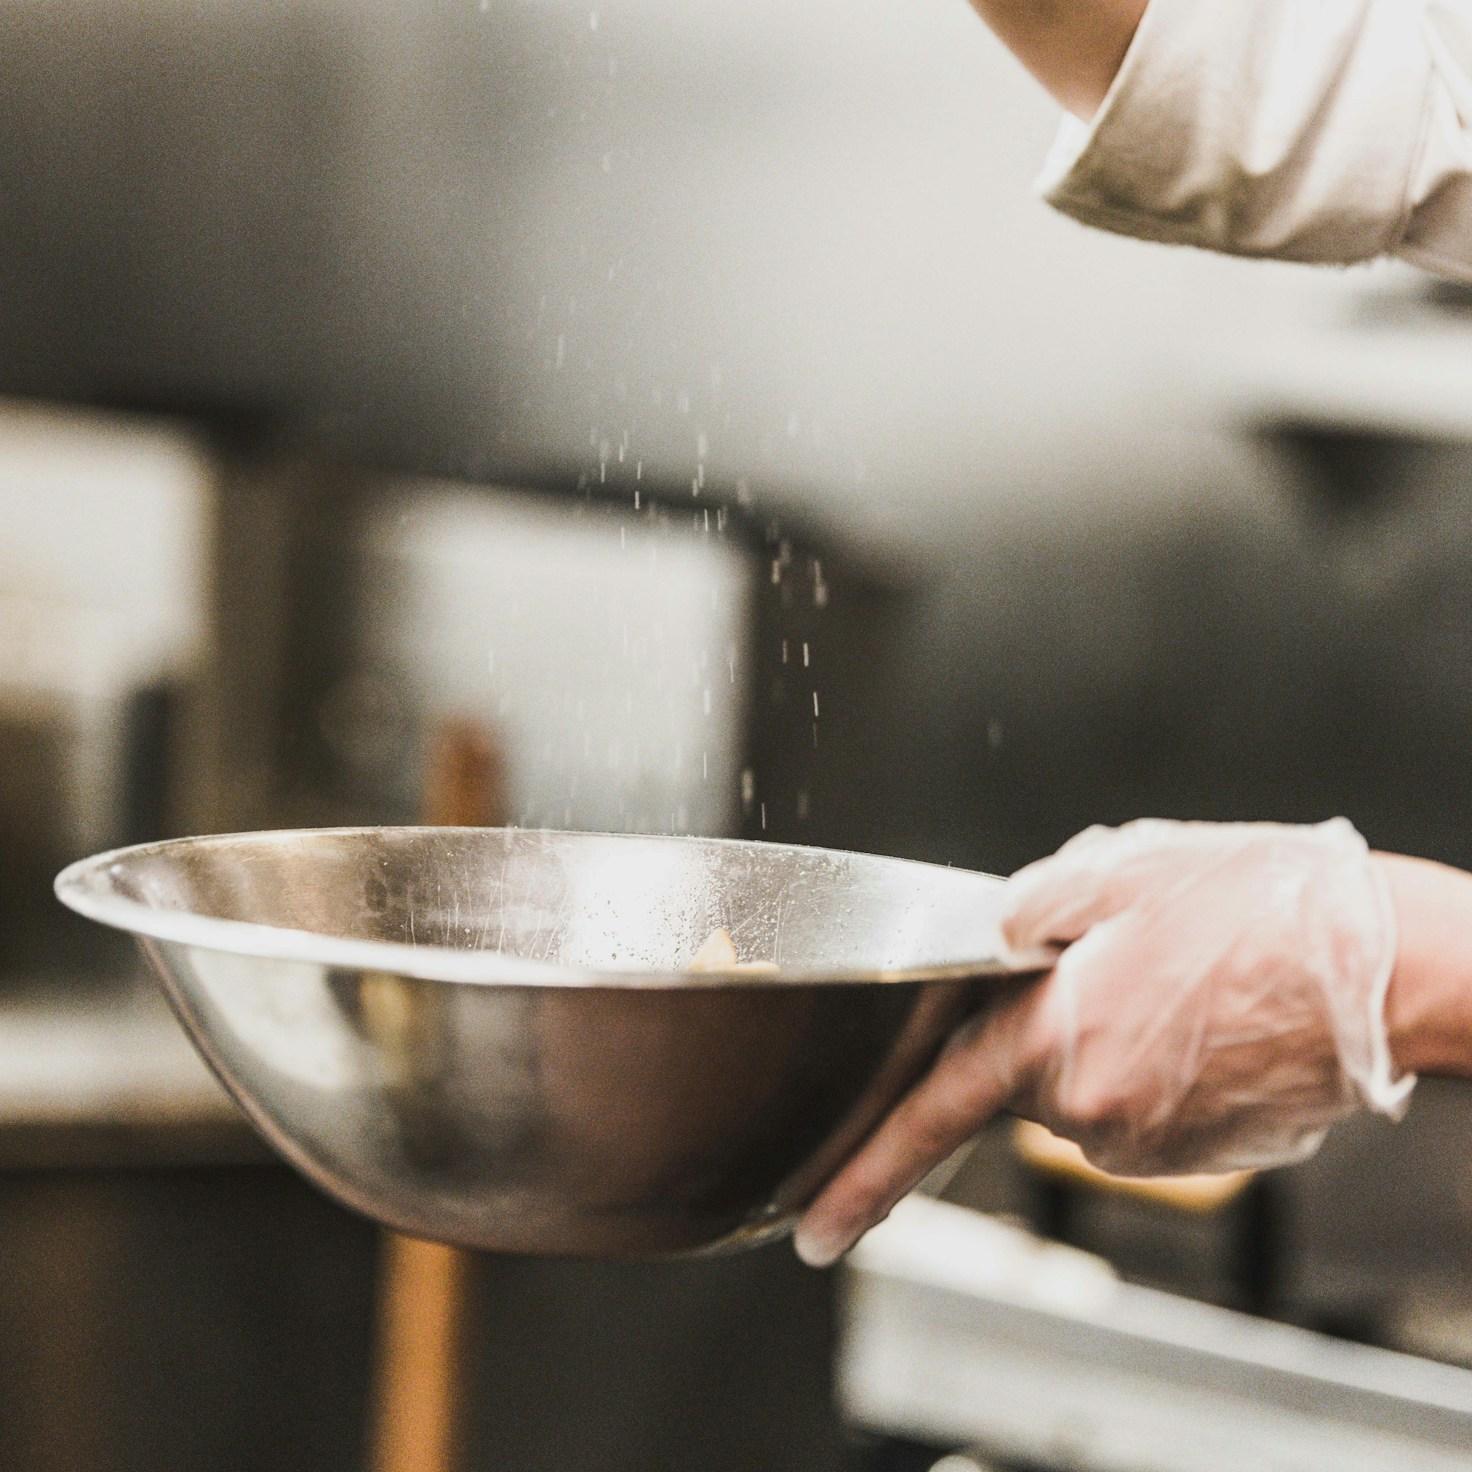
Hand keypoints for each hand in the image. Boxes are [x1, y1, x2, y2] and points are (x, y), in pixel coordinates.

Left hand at [794, 818, 1413, 1267]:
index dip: (865, 1175)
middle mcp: (1093, 1106)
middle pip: (1023, 1079)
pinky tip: (1206, 1020)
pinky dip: (1157, 1070)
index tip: (817, 1226)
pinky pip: (1142, 1111)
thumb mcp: (1119, 870)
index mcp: (1054, 1034)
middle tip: (1126, 969)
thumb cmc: (1261, 907)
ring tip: (1181, 985)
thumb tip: (990, 935)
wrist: (1384, 966)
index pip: (932, 1113)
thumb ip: (1028, 909)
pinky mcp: (1200, 1157)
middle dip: (1051, 1030)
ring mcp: (1151, 1143)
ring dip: (1112, 1043)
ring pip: (1088, 1091)